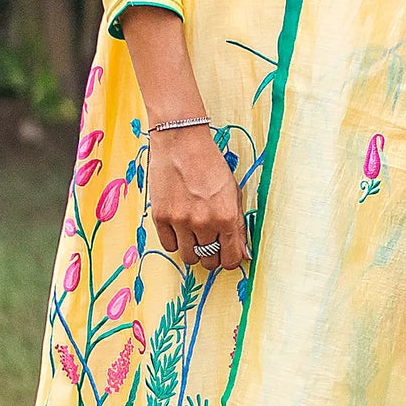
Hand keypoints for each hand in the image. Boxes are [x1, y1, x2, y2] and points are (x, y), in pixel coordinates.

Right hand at [146, 126, 247, 268]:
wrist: (181, 143)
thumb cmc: (211, 165)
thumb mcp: (233, 193)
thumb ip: (239, 225)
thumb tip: (244, 254)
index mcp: (227, 217)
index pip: (231, 259)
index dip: (230, 260)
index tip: (226, 254)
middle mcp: (204, 223)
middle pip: (209, 262)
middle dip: (211, 256)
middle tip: (210, 242)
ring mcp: (180, 222)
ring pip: (188, 258)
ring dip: (193, 251)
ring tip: (194, 235)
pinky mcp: (160, 217)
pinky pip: (169, 246)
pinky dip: (175, 241)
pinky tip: (179, 227)